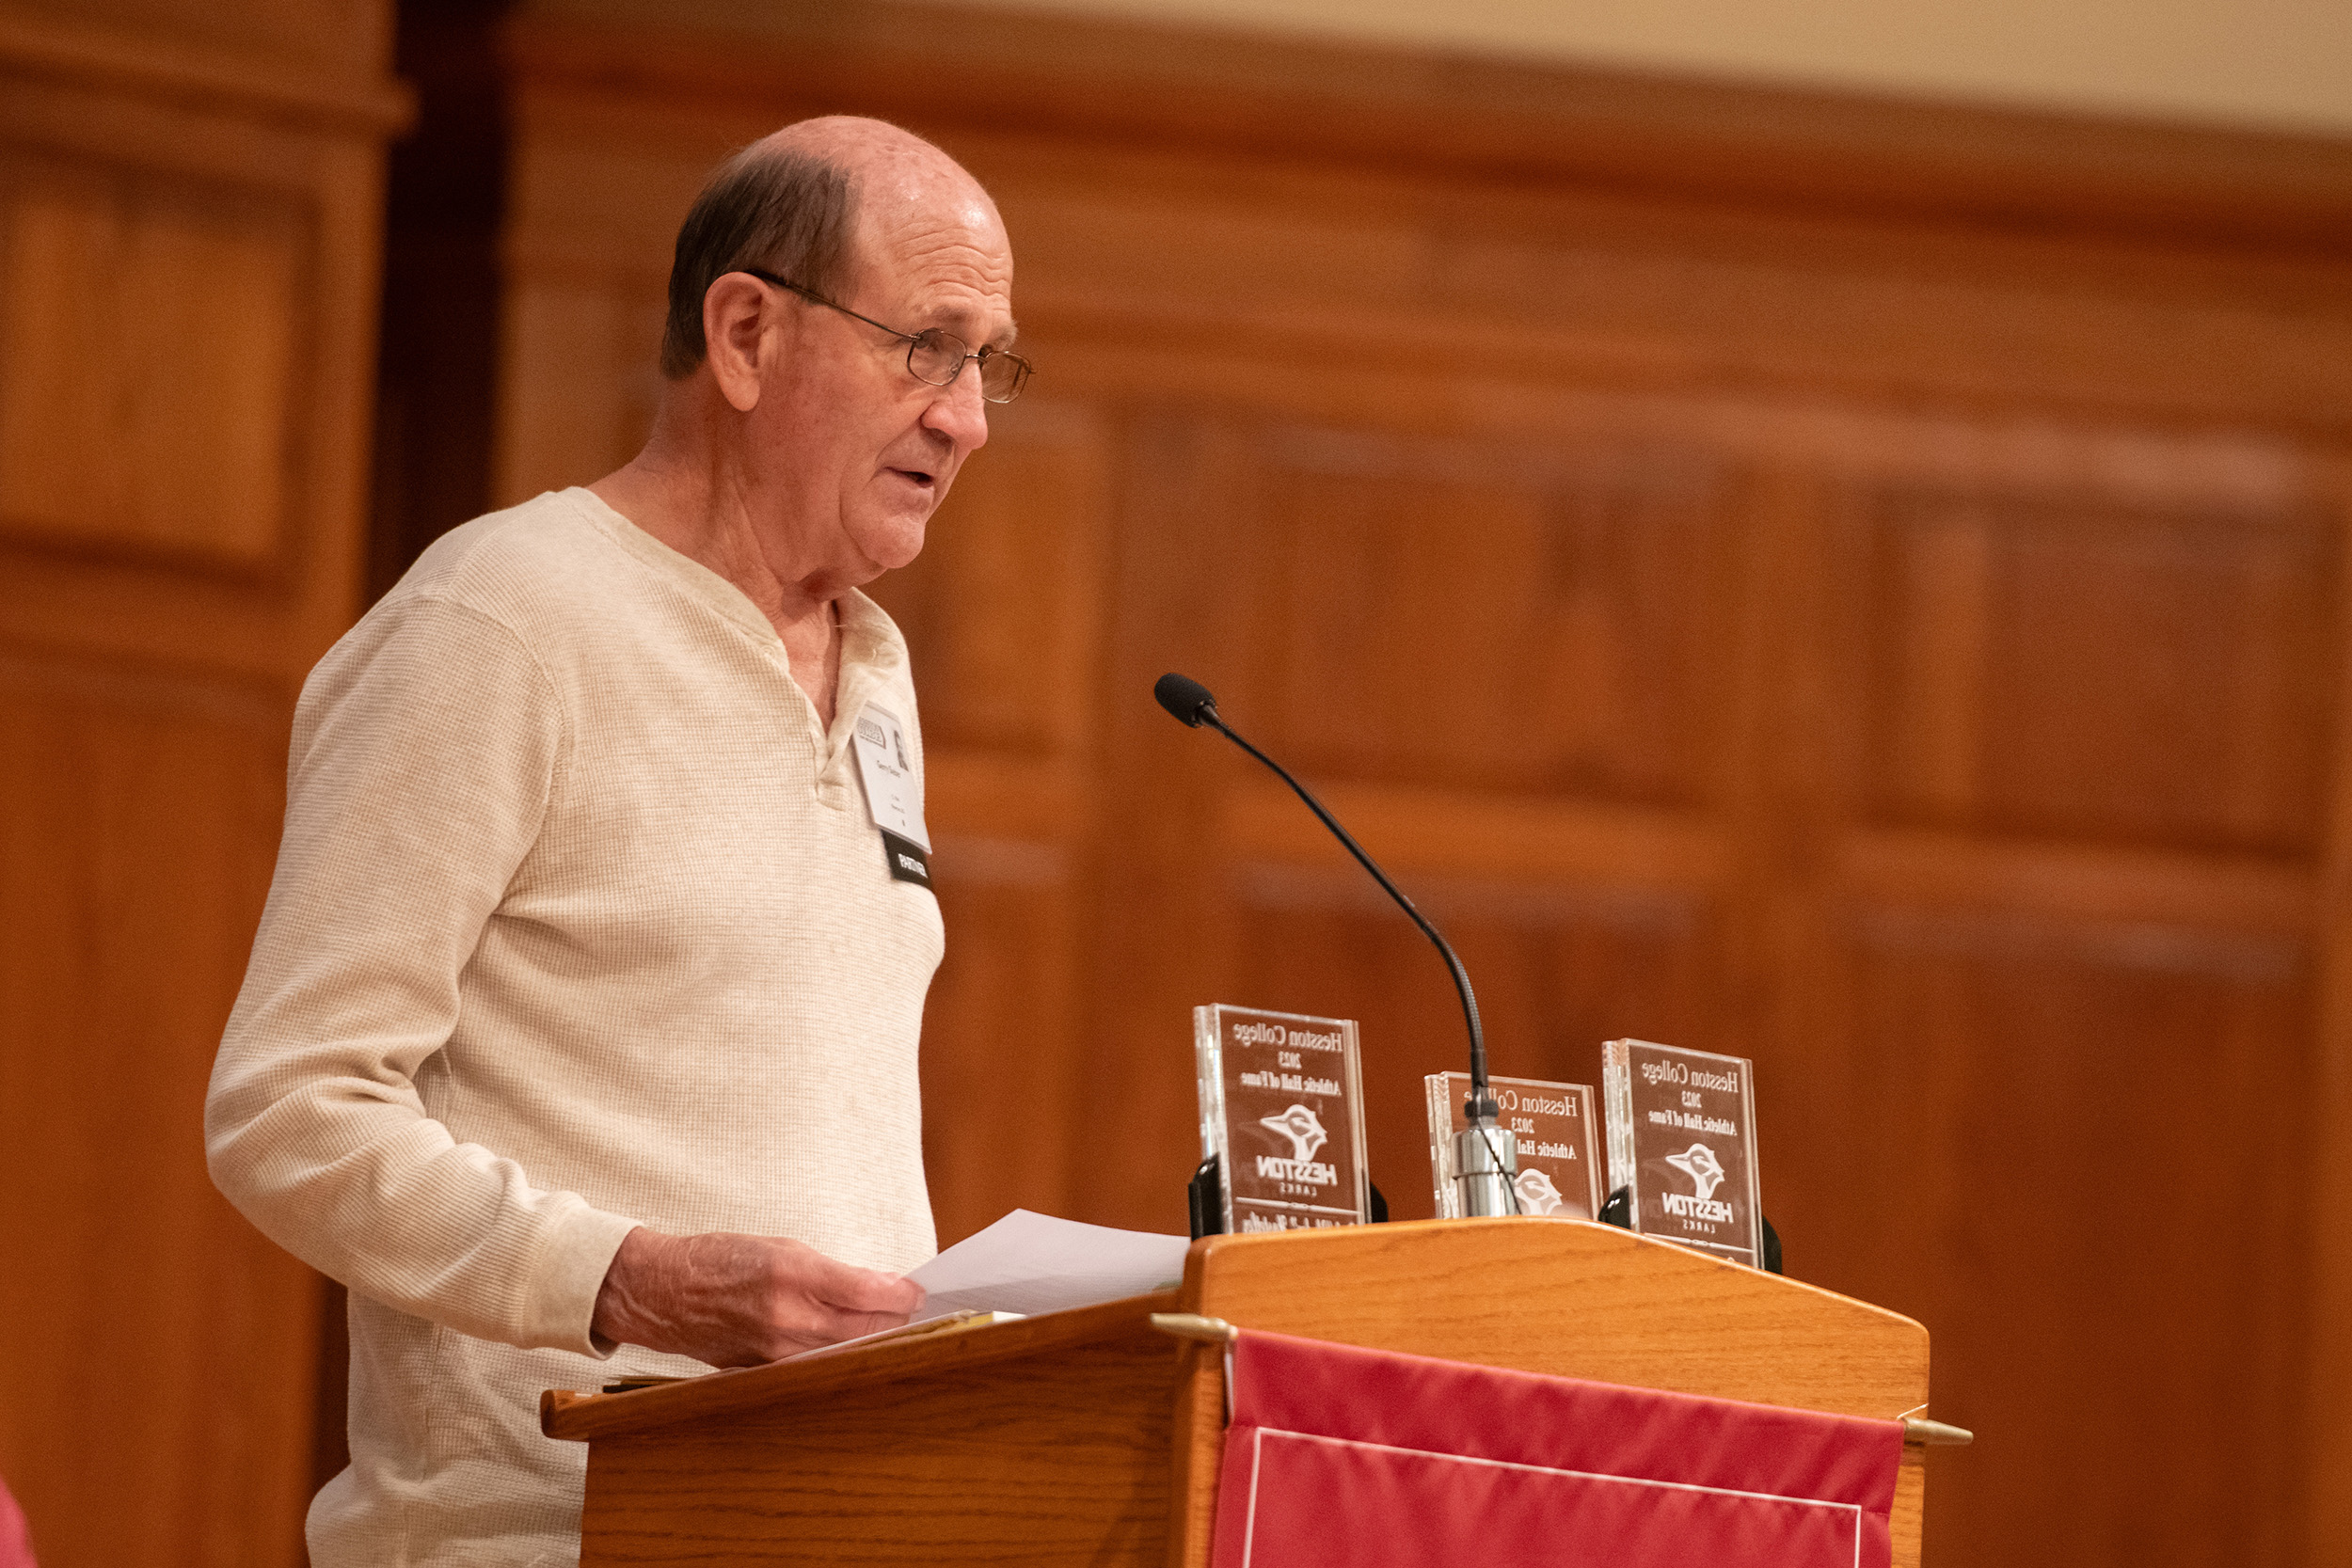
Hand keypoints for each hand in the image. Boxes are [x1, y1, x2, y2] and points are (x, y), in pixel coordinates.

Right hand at [591, 1227, 924, 1365]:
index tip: (919, 1290)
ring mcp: (775, 1352)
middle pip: (866, 1329)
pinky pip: (817, 1365)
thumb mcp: (783, 1246)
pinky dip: (840, 1354)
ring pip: (846, 1352)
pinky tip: (853, 1344)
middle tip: (915, 1309)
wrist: (663, 1293)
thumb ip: (834, 1270)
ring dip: (874, 1339)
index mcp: (792, 1275)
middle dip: (897, 1319)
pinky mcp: (765, 1372)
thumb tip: (882, 1287)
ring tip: (892, 1325)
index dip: (902, 1293)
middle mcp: (786, 1318)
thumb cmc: (722, 1259)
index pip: (868, 1293)